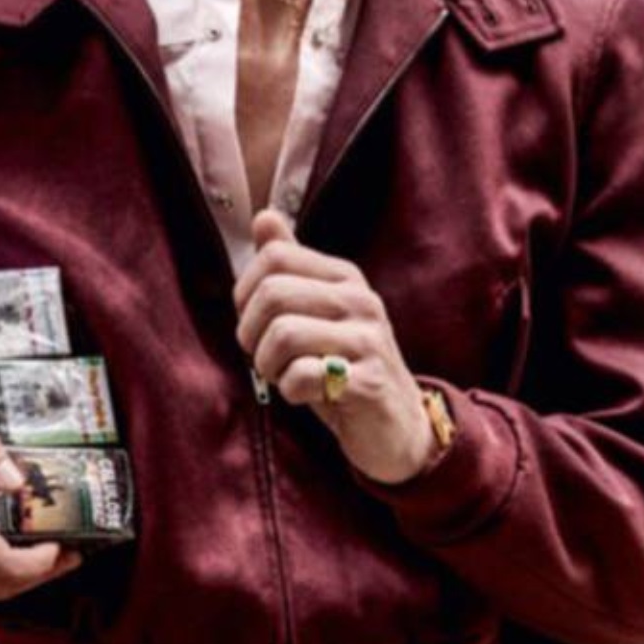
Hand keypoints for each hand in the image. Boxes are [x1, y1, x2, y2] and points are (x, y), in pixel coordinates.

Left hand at [235, 210, 440, 483]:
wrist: (398, 427)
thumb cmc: (346, 367)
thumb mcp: (319, 313)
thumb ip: (291, 266)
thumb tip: (263, 216)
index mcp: (344, 277)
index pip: (274, 256)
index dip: (246, 293)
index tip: (256, 324)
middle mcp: (360, 300)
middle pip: (272, 293)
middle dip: (251, 333)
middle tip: (264, 358)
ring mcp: (368, 340)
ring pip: (284, 334)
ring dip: (268, 365)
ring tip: (283, 376)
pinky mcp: (368, 382)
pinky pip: (303, 376)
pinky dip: (290, 390)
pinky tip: (303, 395)